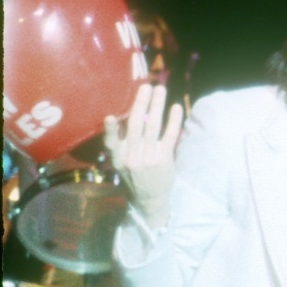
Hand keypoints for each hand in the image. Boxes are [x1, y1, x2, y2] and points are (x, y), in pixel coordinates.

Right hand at [101, 82, 183, 226]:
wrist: (148, 200)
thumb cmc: (133, 176)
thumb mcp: (119, 163)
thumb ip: (119, 143)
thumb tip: (121, 116)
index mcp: (117, 157)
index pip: (112, 141)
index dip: (110, 129)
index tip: (110, 116)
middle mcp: (131, 157)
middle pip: (136, 126)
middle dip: (141, 104)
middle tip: (146, 86)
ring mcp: (149, 158)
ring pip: (153, 127)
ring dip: (157, 106)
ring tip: (160, 89)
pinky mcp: (164, 159)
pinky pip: (170, 136)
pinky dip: (173, 121)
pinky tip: (176, 107)